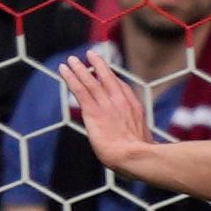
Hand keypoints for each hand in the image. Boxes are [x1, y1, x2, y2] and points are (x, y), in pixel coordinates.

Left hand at [58, 54, 156, 176]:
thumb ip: (138, 138)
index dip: (112, 78)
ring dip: (79, 69)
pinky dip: (70, 78)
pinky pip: (79, 89)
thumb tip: (147, 146)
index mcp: (134, 107)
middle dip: (98, 65)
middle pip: (107, 77)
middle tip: (91, 54)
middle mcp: (120, 101)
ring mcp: (106, 105)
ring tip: (72, 60)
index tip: (105, 74)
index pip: (121, 87)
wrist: (135, 156)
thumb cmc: (141, 156)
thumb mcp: (144, 143)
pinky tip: (63, 70)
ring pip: (90, 81)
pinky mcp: (93, 111)